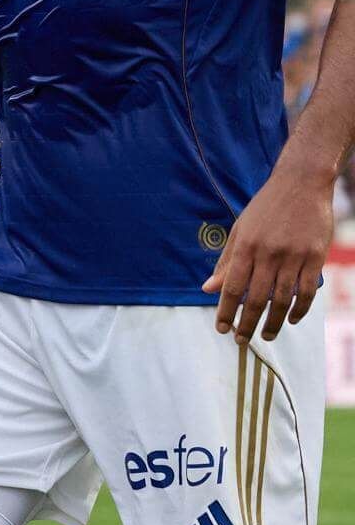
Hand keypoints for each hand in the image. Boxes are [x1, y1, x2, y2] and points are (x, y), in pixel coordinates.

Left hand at [203, 160, 332, 341]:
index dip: (225, 311)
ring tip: (265, 336)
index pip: (232, 287)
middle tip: (240, 340)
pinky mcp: (315, 257)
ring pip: (282, 299)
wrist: (301, 184)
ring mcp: (294, 256)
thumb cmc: (266, 208)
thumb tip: (207, 289)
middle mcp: (268, 253)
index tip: (221, 329)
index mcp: (246, 246)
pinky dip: (300, 309)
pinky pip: (307, 291)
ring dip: (272, 322)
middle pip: (256, 298)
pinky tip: (291, 320)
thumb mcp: (240, 230)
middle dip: (246, 323)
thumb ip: (226, 262)